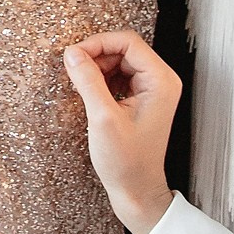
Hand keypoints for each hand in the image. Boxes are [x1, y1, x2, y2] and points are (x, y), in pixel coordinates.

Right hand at [63, 31, 178, 233]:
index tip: (73, 55)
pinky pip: (118, 77)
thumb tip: (72, 53)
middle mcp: (161, 81)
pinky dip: (100, 80)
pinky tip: (88, 93)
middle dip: (96, 56)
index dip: (98, 43)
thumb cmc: (127, 162)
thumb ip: (88, 81)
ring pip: (119, 62)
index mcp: (160, 81)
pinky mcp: (141, 100)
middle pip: (123, 49)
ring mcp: (152, 90)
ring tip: (79, 86)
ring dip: (96, 68)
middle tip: (72, 71)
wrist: (137, 191)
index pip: (128, 42)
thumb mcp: (103, 118)